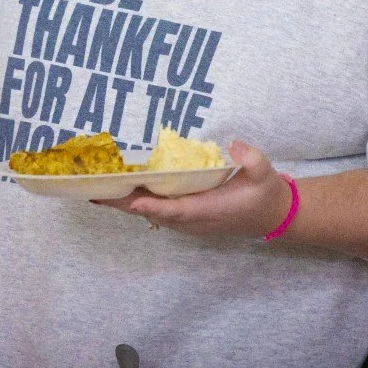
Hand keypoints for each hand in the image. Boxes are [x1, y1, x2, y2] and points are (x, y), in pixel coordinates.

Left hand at [94, 140, 292, 238]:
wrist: (272, 216)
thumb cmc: (265, 193)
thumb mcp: (265, 173)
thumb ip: (252, 159)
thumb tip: (234, 146)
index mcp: (210, 210)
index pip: (177, 211)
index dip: (154, 207)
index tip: (133, 201)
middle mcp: (194, 220)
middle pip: (153, 214)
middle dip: (125, 204)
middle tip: (95, 192)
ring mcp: (189, 222)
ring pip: (151, 214)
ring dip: (126, 203)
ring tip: (98, 189)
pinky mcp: (186, 218)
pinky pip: (157, 211)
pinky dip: (137, 202)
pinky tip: (121, 191)